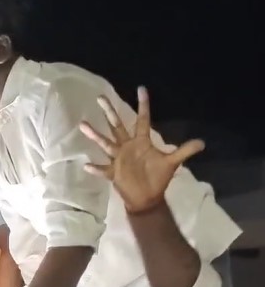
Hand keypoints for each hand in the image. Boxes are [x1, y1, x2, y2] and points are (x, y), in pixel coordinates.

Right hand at [80, 87, 204, 212]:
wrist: (147, 197)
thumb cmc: (158, 178)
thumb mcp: (172, 163)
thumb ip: (184, 151)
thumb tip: (203, 143)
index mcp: (141, 142)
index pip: (142, 120)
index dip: (143, 105)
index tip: (141, 89)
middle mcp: (128, 147)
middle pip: (117, 126)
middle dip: (110, 112)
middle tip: (101, 97)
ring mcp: (119, 159)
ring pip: (105, 144)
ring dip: (95, 135)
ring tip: (82, 125)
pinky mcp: (113, 172)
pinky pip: (103, 169)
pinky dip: (96, 168)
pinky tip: (86, 165)